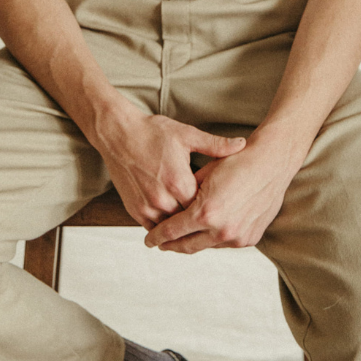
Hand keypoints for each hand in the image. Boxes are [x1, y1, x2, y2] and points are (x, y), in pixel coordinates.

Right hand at [93, 107, 246, 229]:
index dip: (214, 205)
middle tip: (213, 215)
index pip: (205, 206)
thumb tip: (242, 144)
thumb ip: (216, 145)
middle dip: (200, 217)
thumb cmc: (153, 132)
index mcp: (180, 182)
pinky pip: (154, 227)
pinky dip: (164, 225)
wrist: (118, 134)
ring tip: (196, 221)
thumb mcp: (187, 135)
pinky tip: (175, 218)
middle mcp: (163, 199)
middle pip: (189, 220)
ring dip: (181, 224)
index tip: (223, 203)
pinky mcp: (134, 210)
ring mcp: (147, 207)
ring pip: (172, 228)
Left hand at [143, 140, 294, 253]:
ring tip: (181, 239)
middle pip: (186, 245)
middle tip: (160, 244)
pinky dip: (213, 238)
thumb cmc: (237, 161)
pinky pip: (225, 243)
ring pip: (206, 245)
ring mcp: (236, 237)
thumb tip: (171, 202)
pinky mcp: (249, 238)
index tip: (148, 240)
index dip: (157, 236)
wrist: (272, 162)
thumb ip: (186, 192)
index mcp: (205, 213)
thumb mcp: (205, 173)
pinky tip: (207, 232)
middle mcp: (220, 230)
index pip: (172, 231)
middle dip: (171, 246)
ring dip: (192, 242)